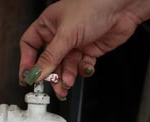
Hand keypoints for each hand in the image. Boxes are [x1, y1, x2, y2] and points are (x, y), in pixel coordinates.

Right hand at [19, 0, 141, 97]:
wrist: (122, 7)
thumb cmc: (93, 6)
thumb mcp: (66, 34)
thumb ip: (50, 57)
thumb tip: (36, 73)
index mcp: (48, 24)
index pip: (31, 46)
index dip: (28, 62)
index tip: (28, 77)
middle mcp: (61, 34)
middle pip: (50, 61)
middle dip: (52, 74)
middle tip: (54, 85)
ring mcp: (76, 43)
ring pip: (66, 66)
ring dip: (67, 75)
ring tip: (69, 81)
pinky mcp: (90, 50)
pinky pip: (82, 66)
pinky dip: (83, 70)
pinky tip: (86, 67)